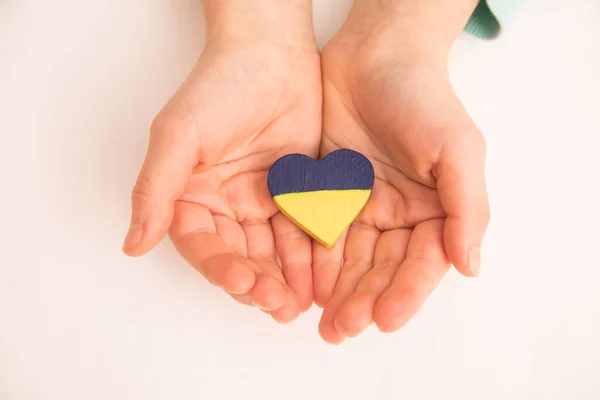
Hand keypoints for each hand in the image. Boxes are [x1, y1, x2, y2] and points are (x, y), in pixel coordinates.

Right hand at [123, 0, 320, 322]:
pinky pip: (304, 231)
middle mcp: (225, 205)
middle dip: (259, 283)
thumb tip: (132, 243)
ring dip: (286, 278)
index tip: (245, 284)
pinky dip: (311, 254)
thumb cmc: (220, 85)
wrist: (273, 53)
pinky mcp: (296, 195)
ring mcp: (262, 202)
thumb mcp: (179, 136)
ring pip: (274, 252)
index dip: (221, 269)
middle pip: (240, 256)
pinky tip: (322, 275)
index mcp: (192, 196)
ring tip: (301, 301)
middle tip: (279, 304)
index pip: (203, 245)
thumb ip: (156, 189)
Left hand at [314, 0, 489, 342]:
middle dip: (362, 301)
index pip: (421, 263)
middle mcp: (397, 216)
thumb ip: (466, 208)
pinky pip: (318, 232)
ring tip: (321, 320)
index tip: (384, 320)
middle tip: (341, 330)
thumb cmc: (424, 99)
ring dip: (335, 291)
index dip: (405, 294)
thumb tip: (470, 266)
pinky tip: (301, 282)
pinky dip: (310, 259)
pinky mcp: (327, 194)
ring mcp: (360, 206)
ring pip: (347, 259)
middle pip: (380, 269)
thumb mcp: (458, 149)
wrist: (375, 56)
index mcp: (433, 212)